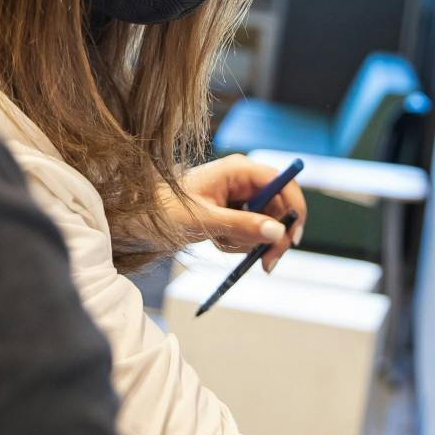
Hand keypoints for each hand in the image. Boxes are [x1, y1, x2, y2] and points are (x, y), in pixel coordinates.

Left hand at [165, 155, 307, 270]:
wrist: (140, 217)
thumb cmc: (165, 210)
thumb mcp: (205, 221)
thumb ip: (242, 225)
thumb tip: (277, 231)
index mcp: (238, 169)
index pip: (282, 182)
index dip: (294, 208)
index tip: (292, 238)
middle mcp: (243, 180)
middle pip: (279, 207)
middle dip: (272, 236)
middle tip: (266, 264)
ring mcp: (239, 195)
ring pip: (266, 223)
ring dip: (249, 241)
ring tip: (220, 242)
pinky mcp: (234, 211)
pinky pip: (251, 231)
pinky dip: (238, 242)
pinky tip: (217, 240)